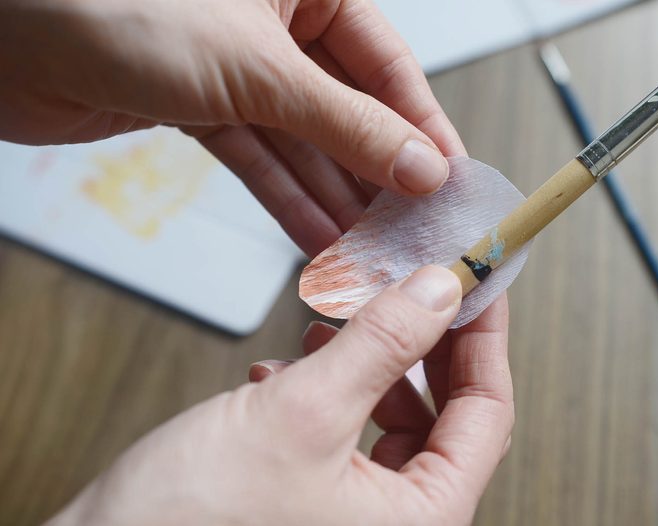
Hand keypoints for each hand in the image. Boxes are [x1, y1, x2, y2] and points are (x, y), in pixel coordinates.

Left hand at [0, 0, 465, 255]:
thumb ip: (348, 124)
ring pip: (304, 143)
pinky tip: (316, 239)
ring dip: (334, 200)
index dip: (422, 128)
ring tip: (368, 252)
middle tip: (409, 230)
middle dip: (377, 176)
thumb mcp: (260, 70)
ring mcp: (238, 66)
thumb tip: (420, 165)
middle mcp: (277, 21)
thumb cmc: (115, 4)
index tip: (449, 183)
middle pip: (349, 110)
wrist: (3, 34)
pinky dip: (284, 199)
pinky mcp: (201, 104)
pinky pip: (259, 157)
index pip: (389, 65)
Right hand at [48, 267, 512, 525]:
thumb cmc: (192, 523)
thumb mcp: (303, 412)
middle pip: (443, 415)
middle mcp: (397, 524)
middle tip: (411, 288)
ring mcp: (354, 515)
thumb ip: (382, 345)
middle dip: (422, 346)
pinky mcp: (312, 503)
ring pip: (389, 419)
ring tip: (331, 329)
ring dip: (367, 366)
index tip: (477, 282)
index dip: (485, 340)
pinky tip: (283, 374)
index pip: (486, 415)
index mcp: (421, 520)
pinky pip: (344, 436)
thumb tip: (441, 292)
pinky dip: (325, 394)